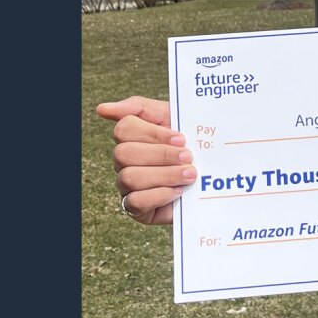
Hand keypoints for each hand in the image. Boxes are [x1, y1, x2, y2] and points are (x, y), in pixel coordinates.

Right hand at [96, 96, 194, 224]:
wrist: (215, 174)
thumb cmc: (192, 142)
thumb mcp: (174, 117)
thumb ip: (139, 107)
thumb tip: (101, 109)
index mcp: (133, 137)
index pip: (124, 128)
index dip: (153, 133)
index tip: (181, 138)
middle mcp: (125, 161)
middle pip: (124, 153)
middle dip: (161, 154)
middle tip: (188, 157)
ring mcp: (127, 185)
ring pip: (129, 177)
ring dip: (165, 175)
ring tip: (190, 174)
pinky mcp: (136, 209)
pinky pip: (135, 202)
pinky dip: (160, 195)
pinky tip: (179, 191)